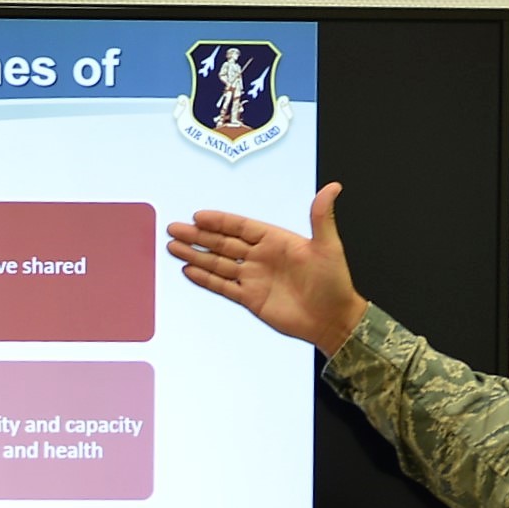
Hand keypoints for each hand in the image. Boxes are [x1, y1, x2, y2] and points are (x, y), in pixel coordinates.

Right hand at [167, 184, 367, 355]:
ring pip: (218, 263)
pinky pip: (223, 286)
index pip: (241, 227)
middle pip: (223, 243)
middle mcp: (261, 257)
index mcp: (276, 240)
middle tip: (175, 228)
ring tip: (173, 247)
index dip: (220, 221)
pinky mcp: (251, 299)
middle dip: (198, 236)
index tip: (198, 216)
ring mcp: (254, 278)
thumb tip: (333, 187)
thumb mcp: (328, 246)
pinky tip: (189, 271)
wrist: (333, 320)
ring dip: (196, 255)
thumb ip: (321, 217)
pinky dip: (205, 279)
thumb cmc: (334, 283)